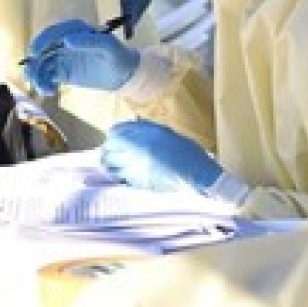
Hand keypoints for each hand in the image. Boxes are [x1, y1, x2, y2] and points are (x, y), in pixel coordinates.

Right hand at [24, 20, 140, 95]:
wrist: (125, 75)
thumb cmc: (119, 56)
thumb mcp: (107, 47)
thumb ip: (88, 42)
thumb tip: (66, 41)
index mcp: (74, 30)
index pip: (53, 33)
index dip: (41, 42)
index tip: (35, 54)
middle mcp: (64, 42)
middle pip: (43, 49)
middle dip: (35, 62)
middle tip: (32, 76)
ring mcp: (62, 57)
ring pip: (42, 64)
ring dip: (37, 76)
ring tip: (43, 89)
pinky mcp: (63, 72)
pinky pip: (48, 76)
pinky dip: (44, 83)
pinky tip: (48, 91)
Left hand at [100, 119, 223, 193]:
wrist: (199, 177)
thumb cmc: (187, 152)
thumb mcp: (166, 133)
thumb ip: (146, 128)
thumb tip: (132, 121)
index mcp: (141, 137)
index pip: (113, 134)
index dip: (114, 134)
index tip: (115, 136)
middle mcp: (133, 153)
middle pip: (108, 150)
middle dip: (108, 150)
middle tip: (112, 150)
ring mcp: (134, 170)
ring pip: (110, 167)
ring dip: (110, 164)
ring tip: (114, 163)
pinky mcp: (138, 184)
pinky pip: (121, 178)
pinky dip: (119, 175)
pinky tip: (125, 174)